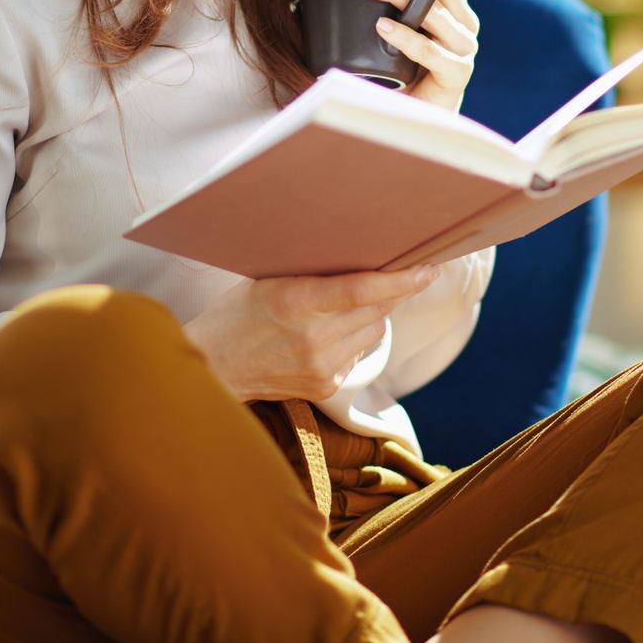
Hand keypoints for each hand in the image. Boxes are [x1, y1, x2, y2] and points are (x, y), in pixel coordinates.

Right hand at [184, 263, 441, 402]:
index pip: (362, 289)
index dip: (401, 279)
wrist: (213, 368)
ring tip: (356, 299)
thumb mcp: (269, 281)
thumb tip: (365, 256)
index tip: (429, 267)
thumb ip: (314, 274)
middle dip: (396, 289)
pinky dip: (357, 335)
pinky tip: (334, 329)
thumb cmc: (237, 314)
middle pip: (377, 309)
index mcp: (294, 302)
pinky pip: (359, 352)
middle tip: (411, 269)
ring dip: (375, 312)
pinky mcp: (325, 386)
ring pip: (373, 330)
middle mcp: (312, 338)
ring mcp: (320, 367)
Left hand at [351, 0, 479, 114]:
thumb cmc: (390, 68)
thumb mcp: (384, 21)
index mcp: (451, 4)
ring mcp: (464, 47)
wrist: (407, 119)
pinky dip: (406, 38)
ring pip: (435, 11)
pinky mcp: (456, 75)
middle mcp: (463, 20)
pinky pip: (431, 52)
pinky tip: (382, 28)